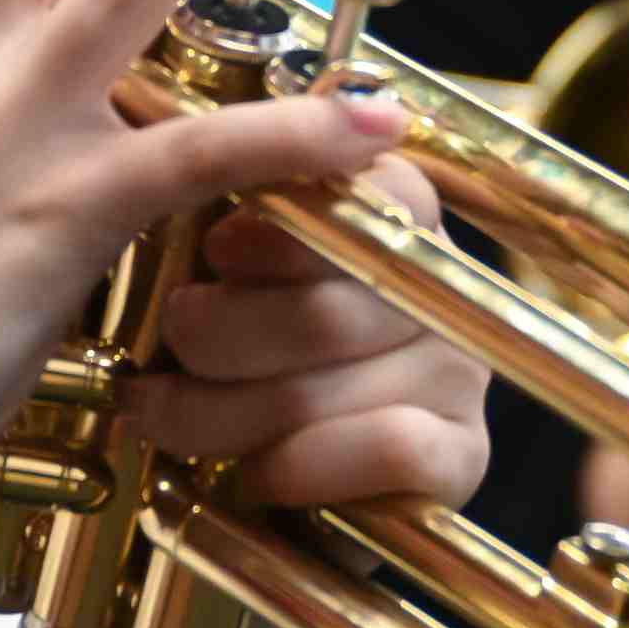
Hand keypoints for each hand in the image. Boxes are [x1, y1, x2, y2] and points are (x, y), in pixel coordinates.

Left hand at [125, 172, 486, 516]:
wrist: (256, 485)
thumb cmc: (221, 344)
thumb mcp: (210, 261)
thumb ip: (226, 189)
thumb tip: (233, 143)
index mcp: (389, 207)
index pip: (354, 195)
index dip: (268, 235)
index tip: (216, 255)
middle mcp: (442, 280)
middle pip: (318, 311)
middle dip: (209, 338)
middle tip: (167, 347)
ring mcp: (462, 368)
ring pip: (325, 388)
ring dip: (215, 416)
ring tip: (164, 412)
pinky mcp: (464, 454)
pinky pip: (390, 449)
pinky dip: (295, 468)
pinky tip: (253, 472)